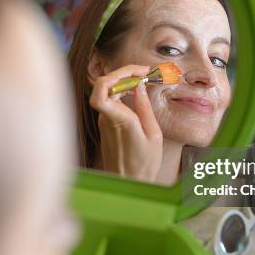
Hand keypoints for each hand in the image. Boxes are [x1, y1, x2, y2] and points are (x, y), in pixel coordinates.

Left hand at [89, 65, 162, 181]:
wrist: (127, 183)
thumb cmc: (144, 163)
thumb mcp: (153, 134)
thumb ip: (144, 108)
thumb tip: (139, 86)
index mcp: (119, 120)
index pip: (101, 91)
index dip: (114, 75)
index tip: (135, 73)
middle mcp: (106, 118)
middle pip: (104, 84)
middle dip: (124, 73)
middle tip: (145, 72)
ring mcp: (103, 121)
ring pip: (107, 91)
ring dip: (123, 80)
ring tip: (143, 78)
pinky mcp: (105, 124)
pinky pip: (110, 100)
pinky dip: (121, 91)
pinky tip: (135, 90)